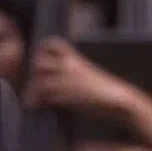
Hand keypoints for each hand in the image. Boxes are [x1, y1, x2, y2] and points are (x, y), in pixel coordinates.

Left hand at [21, 37, 140, 119]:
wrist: (119, 99)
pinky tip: (35, 106)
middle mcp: (69, 67)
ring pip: (39, 81)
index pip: (53, 44)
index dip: (41, 49)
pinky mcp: (68, 96)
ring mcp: (68, 81)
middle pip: (40, 61)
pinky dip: (37, 101)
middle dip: (33, 72)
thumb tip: (60, 81)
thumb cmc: (104, 90)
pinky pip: (45, 96)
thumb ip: (73, 73)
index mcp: (76, 59)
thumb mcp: (88, 74)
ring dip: (32, 90)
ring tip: (31, 99)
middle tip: (34, 83)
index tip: (39, 59)